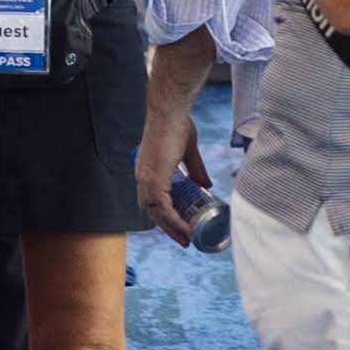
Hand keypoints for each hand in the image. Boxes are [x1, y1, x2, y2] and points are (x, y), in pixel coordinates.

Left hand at [137, 94, 215, 242]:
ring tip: (187, 238)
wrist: (170, 110)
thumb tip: (206, 186)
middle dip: (167, 227)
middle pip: (151, 211)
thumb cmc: (177, 124)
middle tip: (183, 239)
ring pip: (156, 213)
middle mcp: (142, 177)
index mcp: (147, 171)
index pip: (151, 200)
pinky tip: (186, 227)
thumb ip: (195, 170)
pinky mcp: (154, 179)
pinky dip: (174, 220)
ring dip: (171, 228)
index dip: (163, 215)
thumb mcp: (188, 152)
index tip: (177, 226)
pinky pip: (163, 208)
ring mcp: (146, 179)